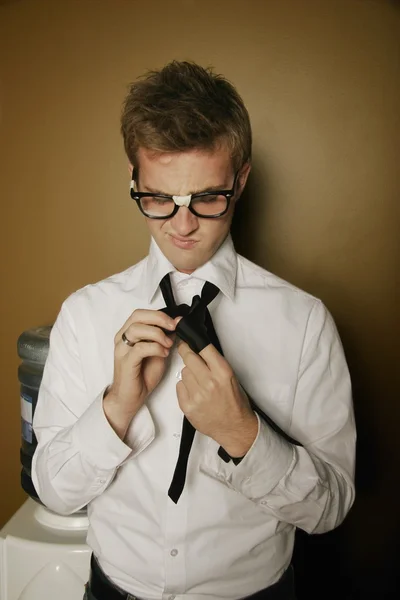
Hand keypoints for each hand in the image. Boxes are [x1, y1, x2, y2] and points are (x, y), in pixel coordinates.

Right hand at [104, 310, 179, 437]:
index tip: (176, 321)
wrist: (130, 398)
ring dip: (157, 334)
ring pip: (136, 329)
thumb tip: (176, 325)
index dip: (159, 314)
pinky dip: (154, 348)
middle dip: (159, 319)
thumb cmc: (142, 376)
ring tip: (168, 344)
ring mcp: (122, 349)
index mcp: (128, 333)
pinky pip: (139, 348)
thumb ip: (164, 339)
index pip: (141, 313)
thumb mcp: (158, 352)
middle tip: (173, 326)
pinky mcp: (125, 362)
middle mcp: (122, 338)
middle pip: (137, 316)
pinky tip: (163, 353)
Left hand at [177, 341, 257, 456]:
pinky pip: (179, 386)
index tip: (187, 340)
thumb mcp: (230, 377)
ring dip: (188, 374)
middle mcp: (209, 382)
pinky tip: (195, 393)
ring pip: (183, 372)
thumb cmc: (234, 402)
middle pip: (188, 357)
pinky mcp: (187, 406)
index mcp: (223, 372)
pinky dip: (184, 387)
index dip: (192, 343)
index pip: (203, 348)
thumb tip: (198, 349)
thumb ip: (214, 363)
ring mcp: (197, 395)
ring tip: (199, 383)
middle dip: (186, 354)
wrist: (234, 427)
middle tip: (187, 354)